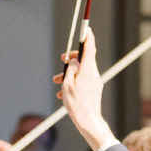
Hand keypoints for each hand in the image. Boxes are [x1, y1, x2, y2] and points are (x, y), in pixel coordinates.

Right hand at [53, 29, 115, 150]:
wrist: (88, 121)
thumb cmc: (77, 103)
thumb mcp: (68, 84)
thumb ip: (70, 69)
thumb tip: (74, 60)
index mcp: (88, 70)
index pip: (90, 48)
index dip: (88, 38)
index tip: (86, 29)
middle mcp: (93, 74)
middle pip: (83, 59)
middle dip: (71, 58)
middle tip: (62, 59)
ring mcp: (94, 82)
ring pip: (80, 71)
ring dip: (68, 73)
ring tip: (56, 81)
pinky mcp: (93, 89)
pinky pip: (82, 81)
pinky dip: (72, 83)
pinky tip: (62, 93)